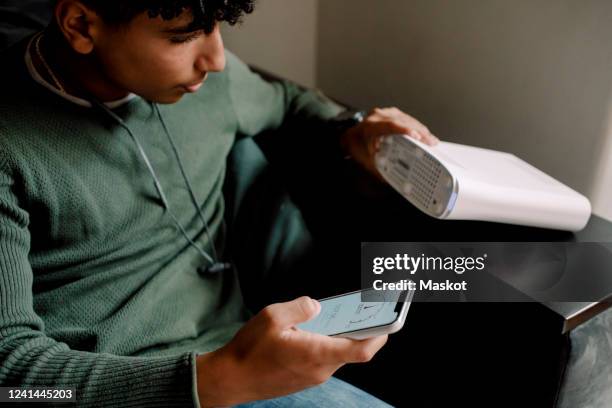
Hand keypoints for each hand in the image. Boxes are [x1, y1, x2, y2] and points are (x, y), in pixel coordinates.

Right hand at [195, 296, 387, 406]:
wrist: (230, 380)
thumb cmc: (249, 349)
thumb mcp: (273, 317)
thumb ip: (300, 307)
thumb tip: (318, 306)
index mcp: (317, 353)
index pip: (362, 349)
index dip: (380, 335)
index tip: (390, 320)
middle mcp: (320, 369)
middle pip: (352, 350)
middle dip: (360, 330)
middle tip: (364, 309)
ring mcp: (312, 377)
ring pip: (337, 355)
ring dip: (340, 337)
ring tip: (337, 315)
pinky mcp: (303, 379)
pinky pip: (323, 360)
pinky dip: (326, 344)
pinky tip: (314, 330)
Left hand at [340, 107, 439, 180]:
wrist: (350, 137)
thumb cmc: (357, 148)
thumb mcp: (367, 161)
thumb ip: (380, 171)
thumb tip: (393, 182)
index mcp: (370, 127)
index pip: (390, 125)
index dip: (405, 130)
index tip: (418, 137)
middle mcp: (377, 116)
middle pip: (402, 121)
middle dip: (419, 132)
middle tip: (431, 143)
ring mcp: (384, 112)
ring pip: (407, 118)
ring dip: (420, 129)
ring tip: (431, 140)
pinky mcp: (390, 113)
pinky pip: (406, 118)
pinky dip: (416, 126)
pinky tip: (424, 134)